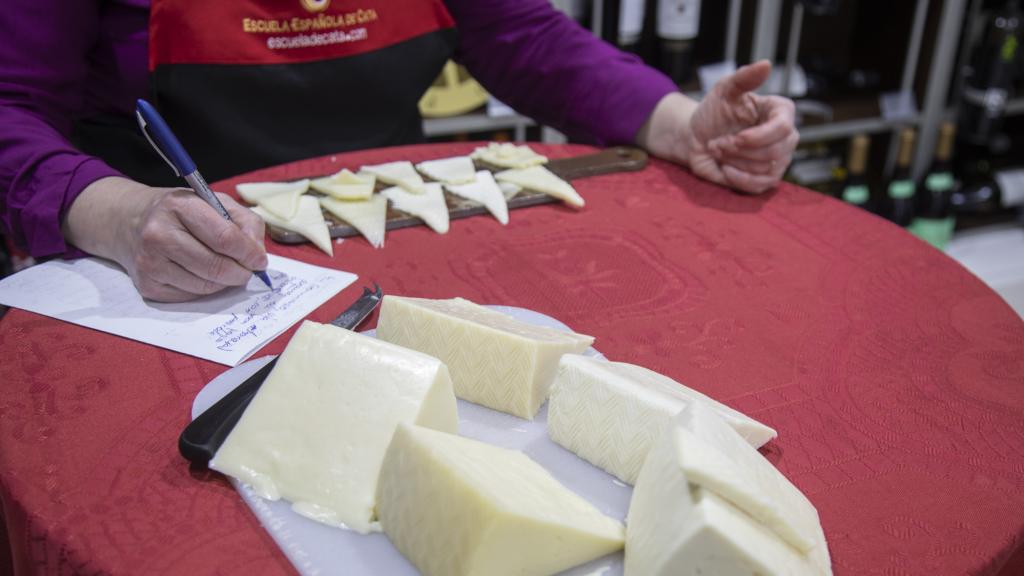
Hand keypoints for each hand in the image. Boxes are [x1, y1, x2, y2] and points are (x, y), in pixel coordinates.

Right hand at [63, 177, 267, 301]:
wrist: (128, 221)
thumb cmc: (180, 212)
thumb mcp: (214, 202)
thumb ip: (245, 223)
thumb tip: (258, 255)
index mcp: (179, 206)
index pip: (225, 238)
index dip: (249, 253)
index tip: (260, 260)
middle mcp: (159, 234)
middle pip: (216, 266)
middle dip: (241, 272)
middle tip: (248, 270)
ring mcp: (150, 262)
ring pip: (206, 286)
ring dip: (225, 282)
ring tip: (227, 270)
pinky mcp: (147, 285)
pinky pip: (190, 296)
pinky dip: (206, 289)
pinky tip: (202, 274)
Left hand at [637, 60, 797, 193]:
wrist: (696, 137)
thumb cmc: (713, 112)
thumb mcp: (724, 90)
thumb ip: (744, 77)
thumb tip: (766, 64)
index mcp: (780, 112)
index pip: (784, 128)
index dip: (759, 137)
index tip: (736, 137)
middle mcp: (785, 137)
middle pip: (775, 151)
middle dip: (740, 150)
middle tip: (719, 142)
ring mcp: (777, 160)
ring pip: (765, 169)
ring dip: (735, 161)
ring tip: (720, 150)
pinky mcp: (765, 180)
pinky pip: (759, 186)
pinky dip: (738, 179)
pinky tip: (726, 169)